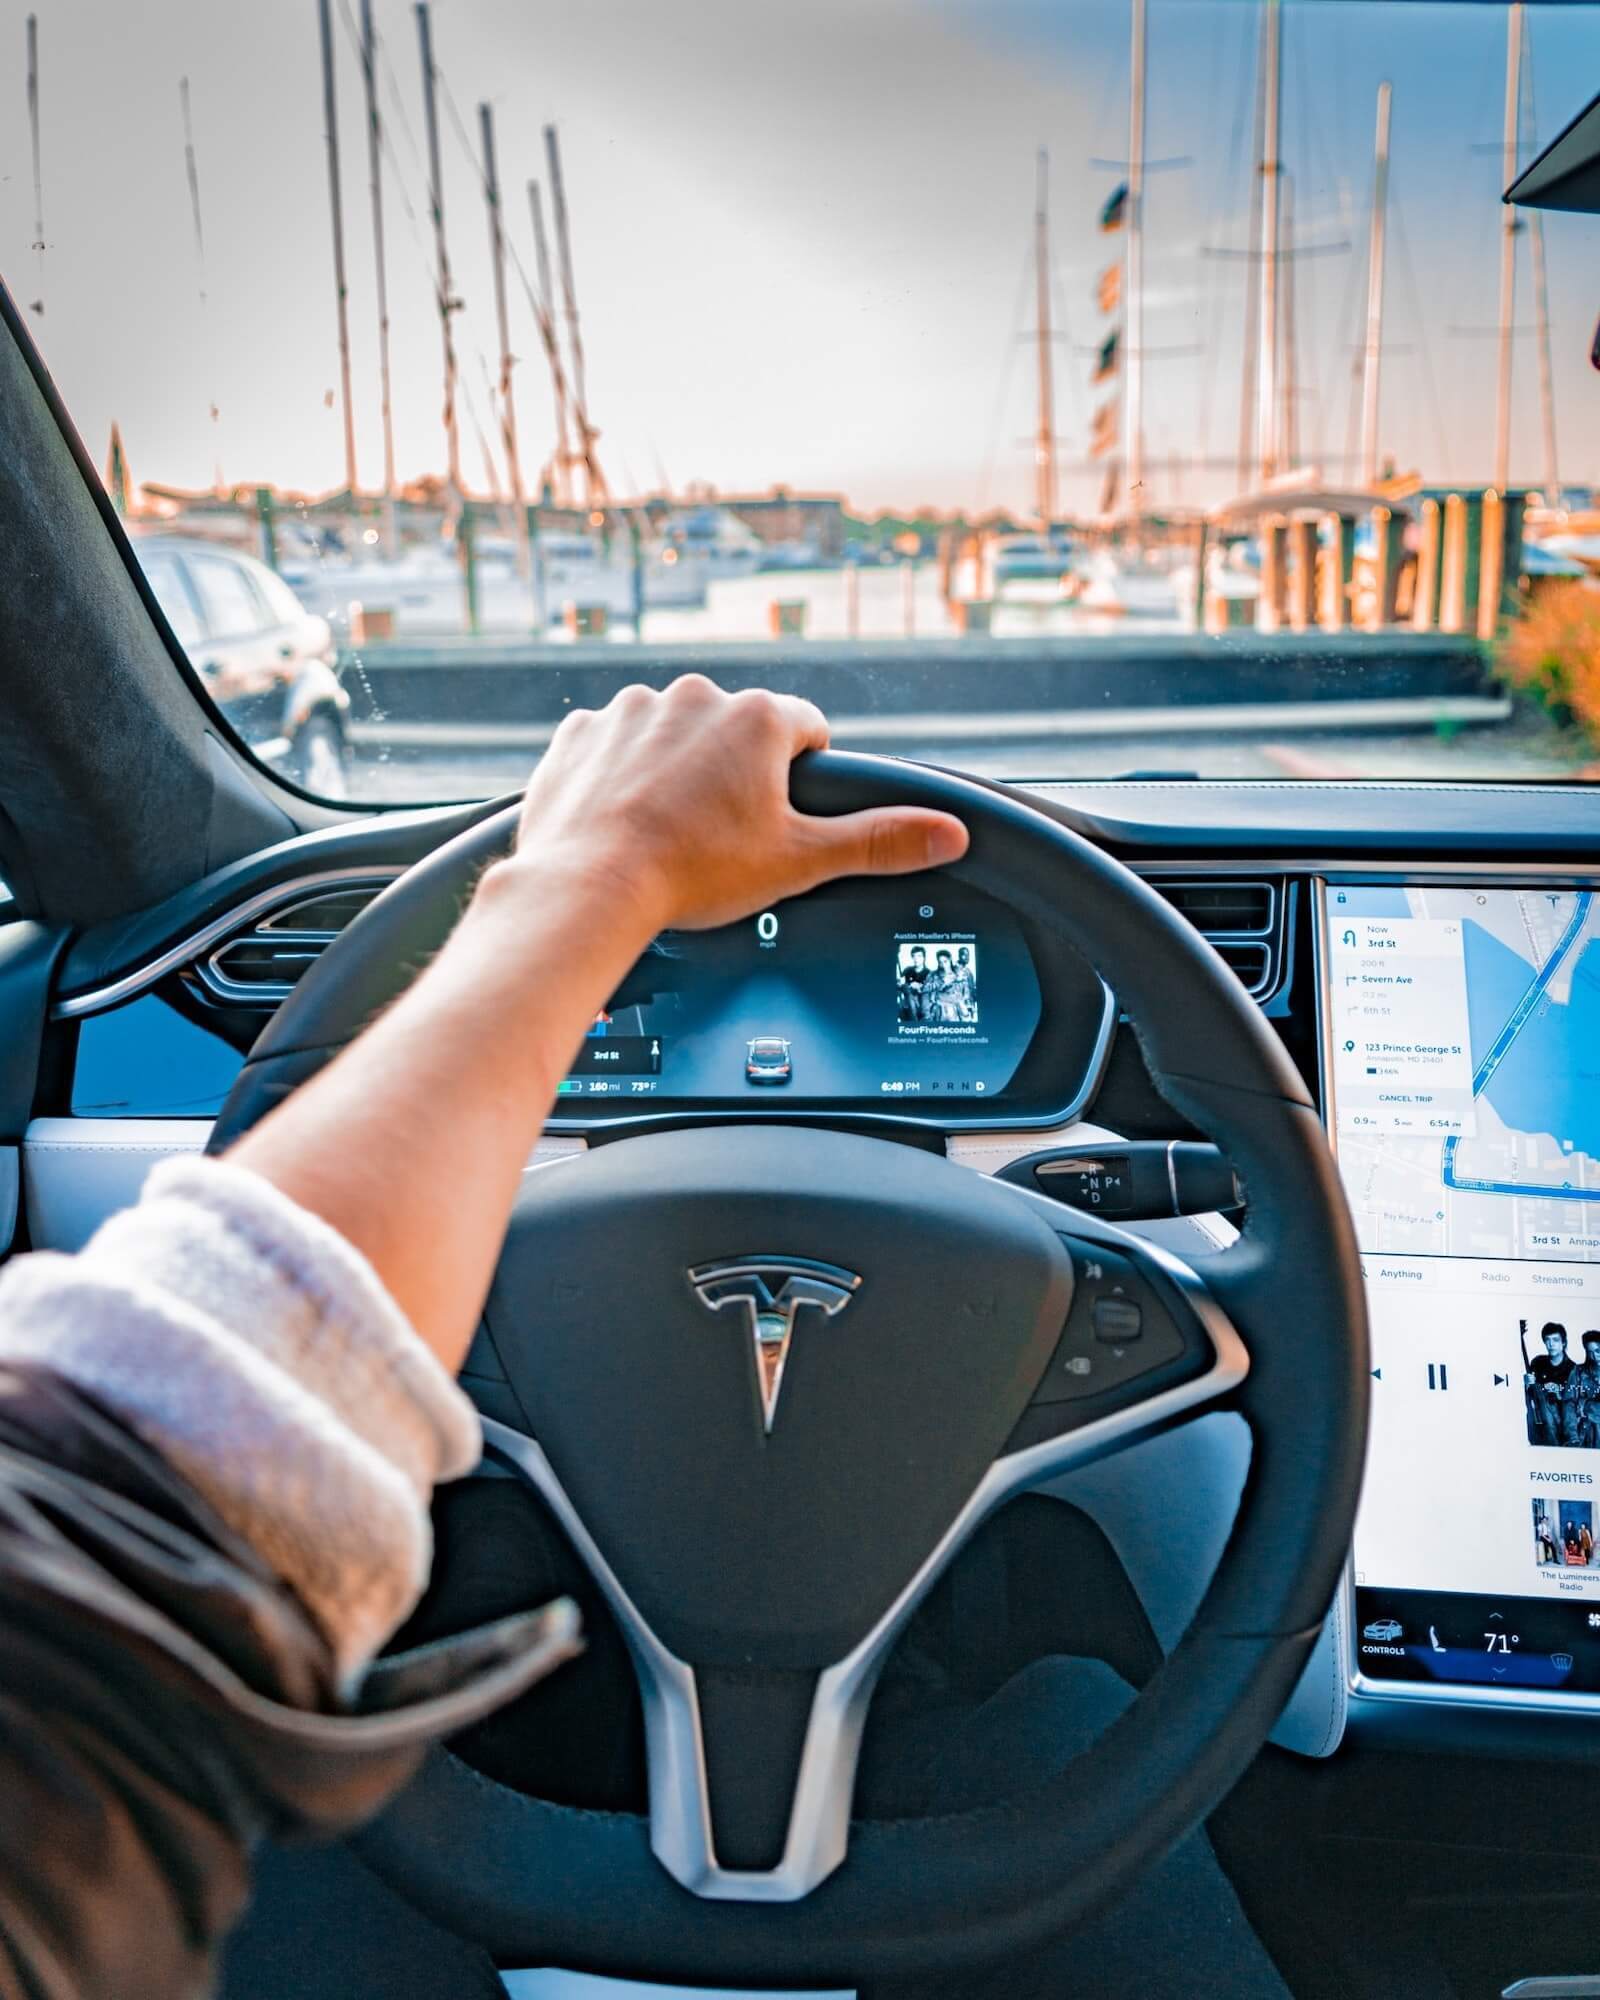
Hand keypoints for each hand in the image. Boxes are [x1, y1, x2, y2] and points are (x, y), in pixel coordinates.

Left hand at [501, 676, 968, 932]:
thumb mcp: (799, 861)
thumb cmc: (691, 873)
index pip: (806, 728)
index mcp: (755, 718)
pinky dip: (618, 777)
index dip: (803, 774)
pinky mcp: (579, 733)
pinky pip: (611, 746)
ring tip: (668, 831)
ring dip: (675, 771)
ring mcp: (629, 710)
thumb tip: (949, 831)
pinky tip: (621, 820)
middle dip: (734, 775)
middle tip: (722, 836)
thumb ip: (878, 841)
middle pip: (735, 731)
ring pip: (671, 735)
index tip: (782, 812)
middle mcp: (692, 696)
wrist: (588, 887)